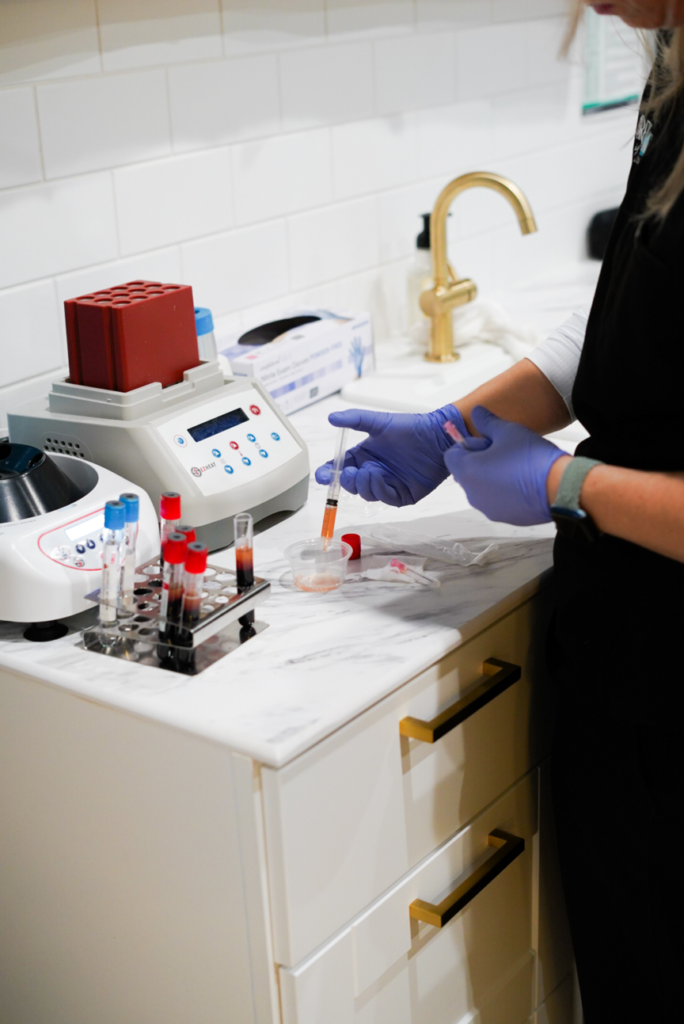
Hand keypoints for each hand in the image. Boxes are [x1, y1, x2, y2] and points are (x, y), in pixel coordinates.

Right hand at [315, 405, 468, 505]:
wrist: (437, 437)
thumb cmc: (410, 428)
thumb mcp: (379, 422)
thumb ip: (355, 420)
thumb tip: (331, 418)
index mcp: (364, 456)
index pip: (340, 469)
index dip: (329, 474)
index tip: (322, 476)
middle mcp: (373, 472)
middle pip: (351, 484)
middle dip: (347, 481)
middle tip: (351, 472)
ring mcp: (387, 485)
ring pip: (366, 493)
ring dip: (364, 484)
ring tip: (370, 471)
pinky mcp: (401, 495)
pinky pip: (384, 497)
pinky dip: (378, 489)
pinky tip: (380, 476)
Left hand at [443, 406, 565, 525]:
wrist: (559, 487)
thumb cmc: (533, 460)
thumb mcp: (507, 431)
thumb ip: (487, 422)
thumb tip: (477, 413)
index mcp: (468, 471)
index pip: (451, 455)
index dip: (467, 445)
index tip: (485, 442)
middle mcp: (473, 493)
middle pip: (465, 472)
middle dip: (479, 461)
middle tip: (503, 451)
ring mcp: (487, 508)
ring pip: (480, 487)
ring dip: (490, 476)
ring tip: (515, 466)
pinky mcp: (502, 516)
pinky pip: (495, 500)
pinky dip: (502, 492)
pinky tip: (521, 482)